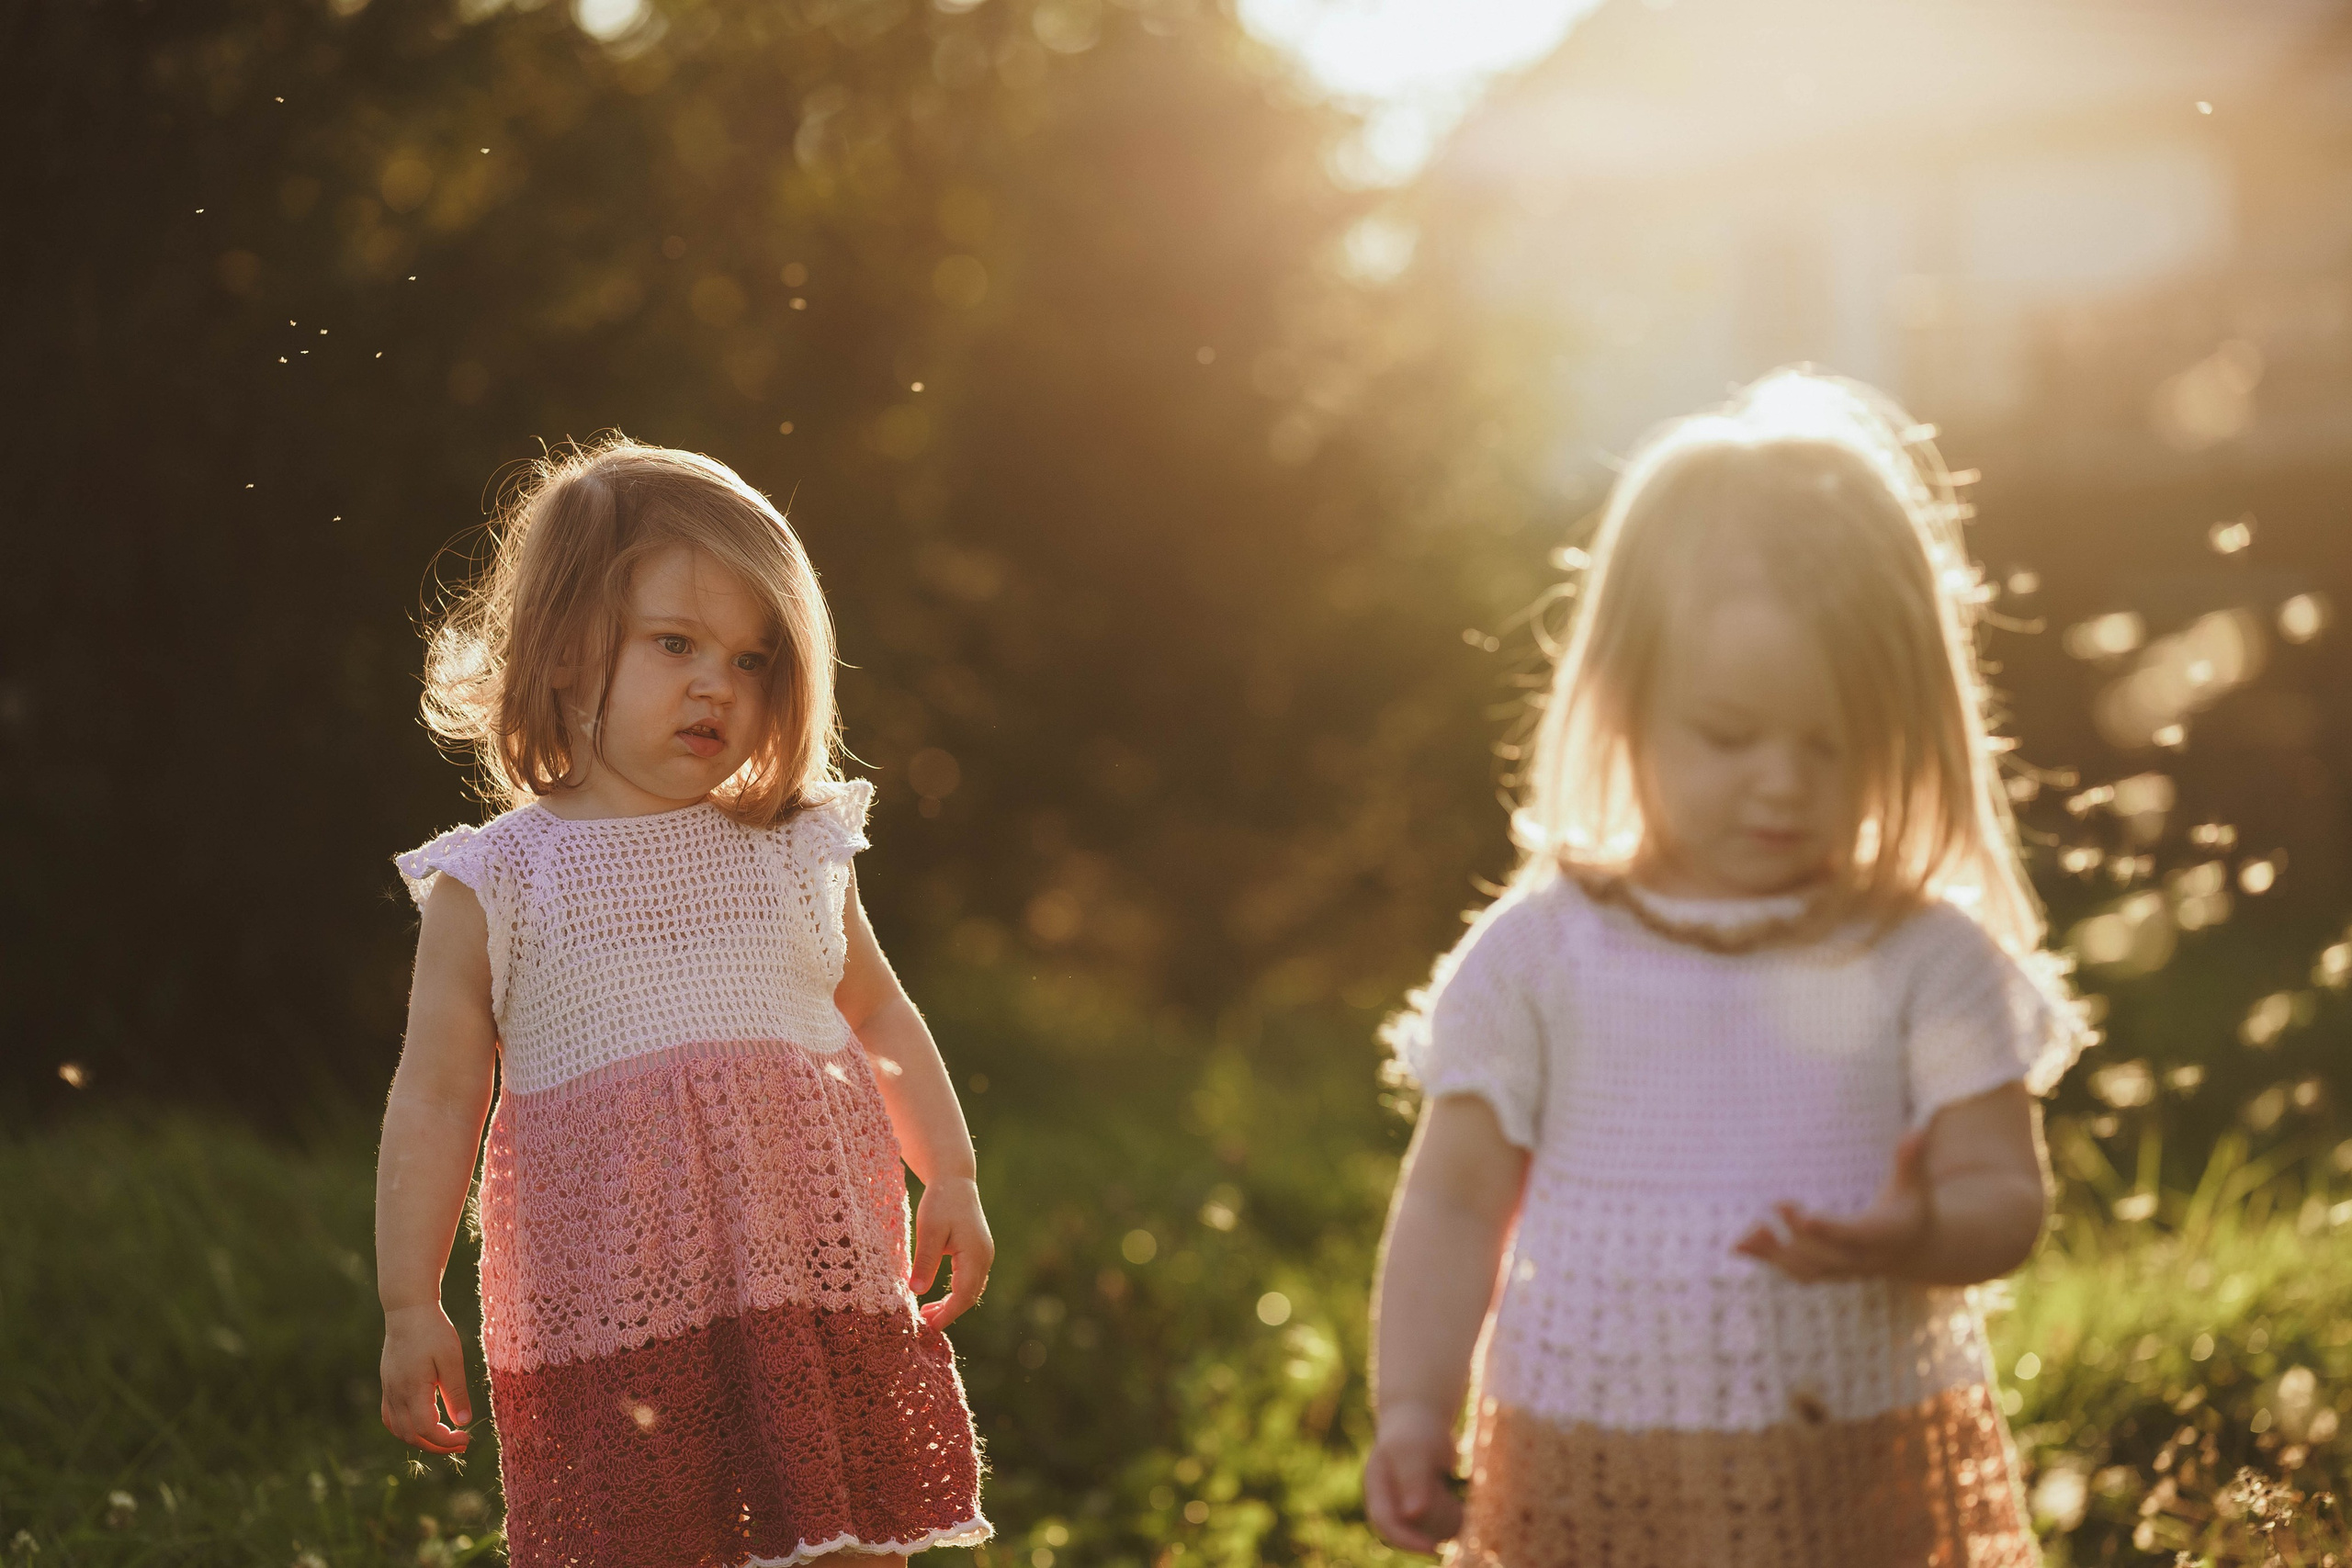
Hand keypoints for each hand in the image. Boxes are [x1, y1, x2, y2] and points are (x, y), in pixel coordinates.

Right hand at [380, 1303, 473, 1453]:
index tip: (466, 1438)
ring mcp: (388, 1391)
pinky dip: (406, 1429)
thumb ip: (456, 1392)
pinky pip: (391, 1418)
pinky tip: (424, 1424)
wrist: (408, 1311)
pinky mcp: (387, 1386)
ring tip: (445, 1436)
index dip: (446, 1441)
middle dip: (436, 1445)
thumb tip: (463, 1422)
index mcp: (412, 1388)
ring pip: (399, 1430)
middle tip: (461, 1442)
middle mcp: (396, 1394)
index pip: (426, 1429)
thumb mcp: (452, 1359)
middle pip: (411, 1435)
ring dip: (421, 1439)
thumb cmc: (433, 1331)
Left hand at [910, 1176, 993, 1329]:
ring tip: (927, 1313)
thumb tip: (917, 1292)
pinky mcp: (978, 1251)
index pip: (963, 1296)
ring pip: (971, 1289)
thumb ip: (925, 1262)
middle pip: (970, 1296)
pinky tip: (939, 1296)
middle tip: (924, 1322)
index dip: (947, 1314)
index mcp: (975, 1255)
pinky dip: (956, 1292)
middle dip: (948, 1312)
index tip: (928, 1326)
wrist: (954, 1179)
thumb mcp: (928, 1231)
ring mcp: (984, 1254)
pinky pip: (970, 1279)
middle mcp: (984, 1257)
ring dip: (952, 1304)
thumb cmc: (941, 1202)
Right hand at [1363, 1403, 1464, 1552]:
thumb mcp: (1414, 1450)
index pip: (1385, 1523)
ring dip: (1447, 1513)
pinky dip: (1456, 1515)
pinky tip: (1457, 1499)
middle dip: (1435, 1511)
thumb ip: (1413, 1480)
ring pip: (1433, 1531)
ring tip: (1445, 1483)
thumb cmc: (1415, 1431)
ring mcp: (1410, 1510)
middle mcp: (1391, 1504)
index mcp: (1377, 1488)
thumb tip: (1413, 1514)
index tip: (1431, 1547)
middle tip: (1441, 1482)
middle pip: (1414, 1528)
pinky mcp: (1430, 1512)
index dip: (1405, 1540)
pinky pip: (1446, 1527)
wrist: (1423, 1419)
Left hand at [1734, 1128, 1930, 1281]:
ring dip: (1775, 1253)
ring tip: (1747, 1232)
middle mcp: (1864, 1259)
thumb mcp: (1915, 1183)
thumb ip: (1911, 1159)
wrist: (1911, 1248)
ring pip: (1808, 1270)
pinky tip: (1737, 1246)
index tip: (1804, 1216)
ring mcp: (1844, 1271)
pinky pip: (1794, 1273)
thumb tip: (1916, 1130)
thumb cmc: (1910, 1205)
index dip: (1831, 1228)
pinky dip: (1766, 1260)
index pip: (1858, 1234)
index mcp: (1887, 1235)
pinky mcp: (1825, 1273)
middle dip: (1798, 1237)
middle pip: (1828, 1256)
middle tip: (1773, 1205)